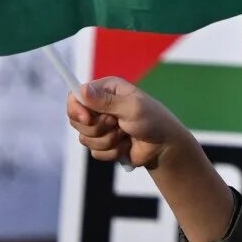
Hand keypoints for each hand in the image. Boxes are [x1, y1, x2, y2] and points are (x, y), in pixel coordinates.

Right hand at [67, 78, 194, 170]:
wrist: (164, 146)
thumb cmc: (153, 120)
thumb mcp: (132, 108)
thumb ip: (107, 101)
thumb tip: (83, 91)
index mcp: (106, 90)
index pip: (76, 96)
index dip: (76, 109)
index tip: (87, 119)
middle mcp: (100, 106)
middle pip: (76, 120)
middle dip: (98, 128)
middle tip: (117, 124)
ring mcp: (101, 126)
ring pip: (85, 139)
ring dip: (108, 141)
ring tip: (126, 135)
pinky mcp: (104, 143)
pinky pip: (95, 152)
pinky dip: (112, 152)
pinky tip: (126, 146)